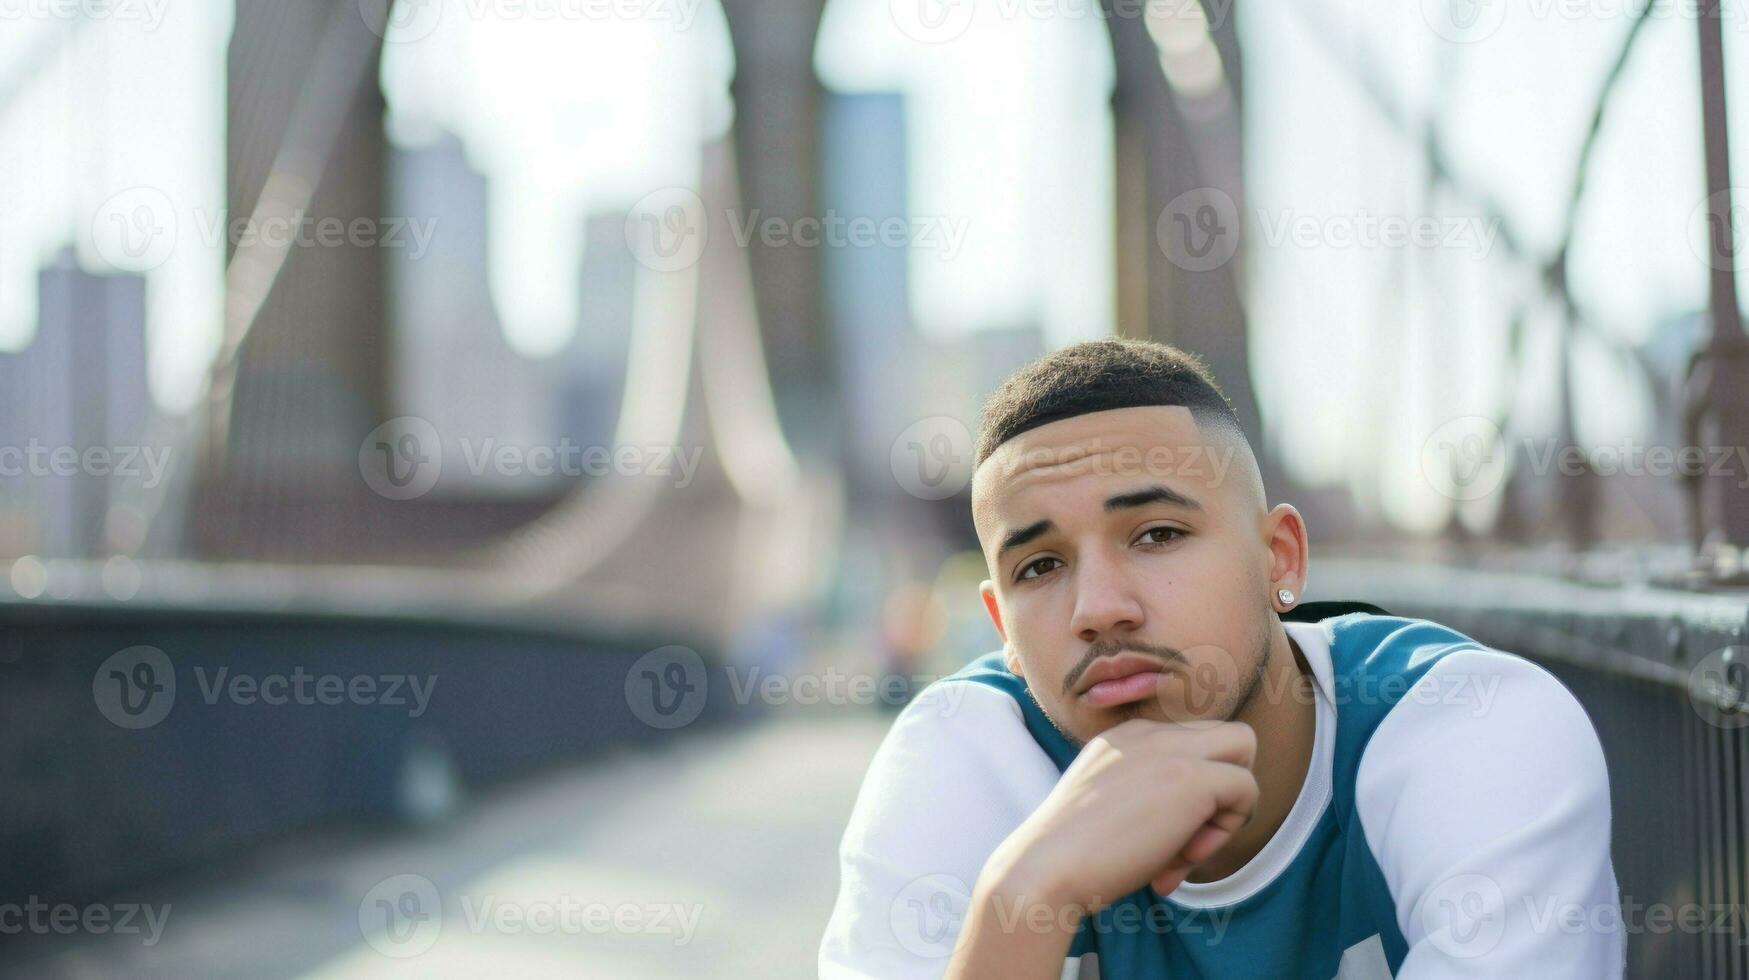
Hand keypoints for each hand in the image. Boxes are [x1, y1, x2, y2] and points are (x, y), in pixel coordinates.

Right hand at [984, 718, 1258, 909]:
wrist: (1046, 868)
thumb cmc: (1072, 855)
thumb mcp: (1111, 806)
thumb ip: (1148, 797)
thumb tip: (1193, 824)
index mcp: (1125, 736)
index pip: (1192, 743)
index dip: (1192, 793)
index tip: (1159, 840)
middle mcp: (1147, 732)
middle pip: (1225, 733)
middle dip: (1222, 788)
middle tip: (1188, 840)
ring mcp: (1169, 748)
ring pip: (1244, 747)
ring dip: (1227, 807)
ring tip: (1183, 853)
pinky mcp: (1190, 775)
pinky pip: (1246, 787)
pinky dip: (1226, 829)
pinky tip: (1182, 858)